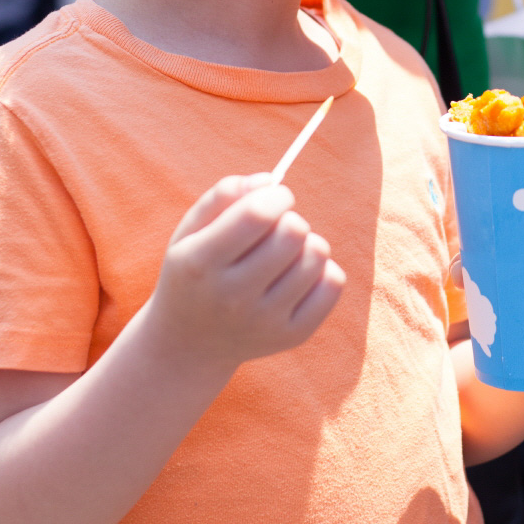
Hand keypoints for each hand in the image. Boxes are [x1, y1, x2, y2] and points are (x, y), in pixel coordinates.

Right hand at [149, 174, 345, 372]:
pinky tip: (297, 275)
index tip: (274, 198)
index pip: (258, 214)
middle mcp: (232, 297)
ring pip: (317, 254)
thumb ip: (224, 195)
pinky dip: (322, 269)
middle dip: (289, 219)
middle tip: (274, 231)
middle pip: (294, 232)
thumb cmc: (194, 272)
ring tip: (283, 255)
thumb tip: (271, 181)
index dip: (276, 196)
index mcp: (200, 263)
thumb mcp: (190, 230)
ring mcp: (265, 321)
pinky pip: (333, 283)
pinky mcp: (292, 335)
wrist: (190, 343)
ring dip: (305, 244)